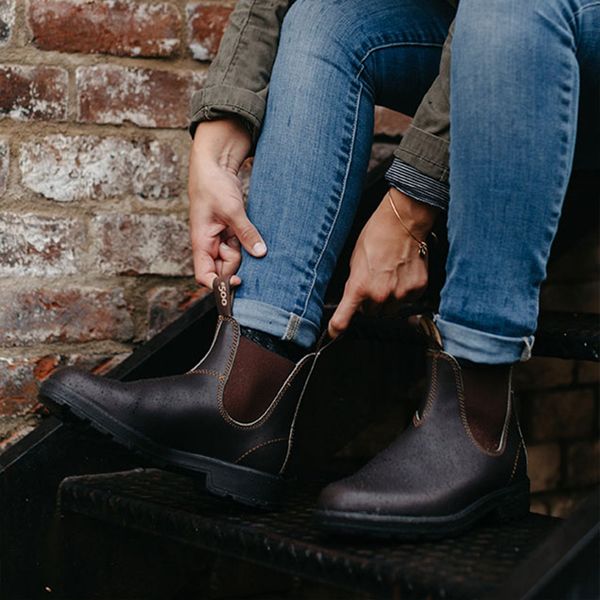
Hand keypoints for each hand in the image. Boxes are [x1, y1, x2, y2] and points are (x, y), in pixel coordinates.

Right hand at [188, 118, 266, 287]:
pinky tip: (256, 240)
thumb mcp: (232, 209)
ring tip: (253, 237)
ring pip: (234, 259)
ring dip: (245, 253)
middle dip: (238, 266)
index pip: (204, 276)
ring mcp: (219, 239)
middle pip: (224, 270)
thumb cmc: (213, 185)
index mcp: (201, 242)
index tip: (237, 281)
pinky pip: (240, 247)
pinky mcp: (230, 232)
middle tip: (252, 249)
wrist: (214, 164)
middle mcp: (209, 245)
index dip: (219, 284)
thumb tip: (260, 253)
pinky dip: (249, 245)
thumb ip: (245, 233)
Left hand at [328, 188, 438, 337]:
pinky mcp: (416, 290)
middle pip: (372, 313)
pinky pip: (408, 301)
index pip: (345, 316)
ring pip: (390, 310)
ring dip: (388, 300)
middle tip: (374, 283)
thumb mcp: (355, 261)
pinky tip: (402, 275)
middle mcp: (379, 295)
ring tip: (389, 277)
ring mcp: (400, 294)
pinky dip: (405, 292)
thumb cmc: (376, 236)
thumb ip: (355, 283)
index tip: (334, 333)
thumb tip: (356, 296)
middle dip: (370, 304)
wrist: (402, 224)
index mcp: (359, 287)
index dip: (337, 327)